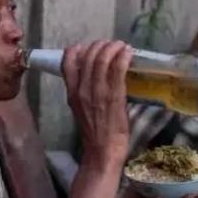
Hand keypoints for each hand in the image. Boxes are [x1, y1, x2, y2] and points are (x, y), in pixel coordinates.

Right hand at [63, 41, 132, 169]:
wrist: (102, 153)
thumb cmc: (96, 133)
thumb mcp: (82, 108)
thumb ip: (85, 91)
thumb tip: (96, 74)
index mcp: (72, 92)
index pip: (68, 60)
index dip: (80, 48)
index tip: (92, 47)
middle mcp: (82, 89)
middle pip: (88, 55)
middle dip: (102, 44)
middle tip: (113, 45)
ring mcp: (97, 93)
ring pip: (102, 59)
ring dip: (114, 47)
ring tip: (122, 46)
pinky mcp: (114, 97)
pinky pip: (117, 70)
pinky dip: (123, 57)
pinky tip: (129, 53)